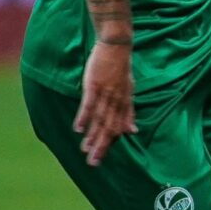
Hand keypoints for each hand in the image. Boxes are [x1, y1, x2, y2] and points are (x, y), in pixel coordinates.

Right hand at [76, 41, 134, 165]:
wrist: (117, 46)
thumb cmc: (120, 69)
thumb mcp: (129, 91)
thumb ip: (129, 111)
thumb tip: (132, 131)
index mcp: (125, 102)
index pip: (118, 127)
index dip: (110, 143)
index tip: (102, 157)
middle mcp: (117, 100)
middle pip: (109, 127)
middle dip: (102, 146)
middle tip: (93, 163)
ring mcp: (106, 93)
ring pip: (100, 118)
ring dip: (92, 135)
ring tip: (85, 150)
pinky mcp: (95, 85)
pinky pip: (89, 104)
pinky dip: (83, 116)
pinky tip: (77, 129)